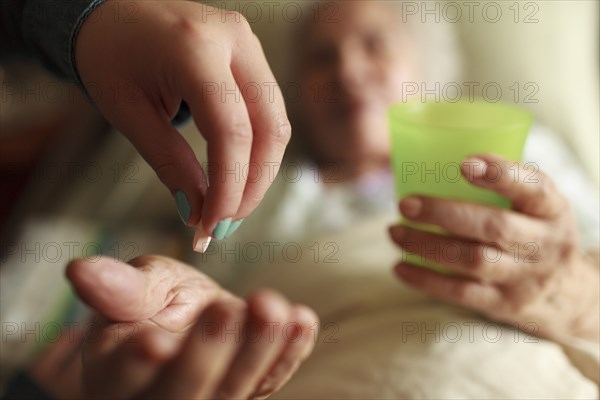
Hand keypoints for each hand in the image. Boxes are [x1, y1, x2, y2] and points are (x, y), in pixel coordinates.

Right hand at [32, 255, 317, 398]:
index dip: (140, 362)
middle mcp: (162, 399)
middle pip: (185, 391)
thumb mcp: (136, 289)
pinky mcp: (250, 392)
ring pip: (233, 391)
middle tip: (226, 308)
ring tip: (273, 309)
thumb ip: (119, 287)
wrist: (193, 318)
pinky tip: (302, 321)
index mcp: (118, 374)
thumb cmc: (157, 304)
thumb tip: (80, 268)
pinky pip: (270, 381)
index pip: (126, 376)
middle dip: (208, 352)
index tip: (155, 339)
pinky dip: (289, 353)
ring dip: (258, 350)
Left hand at [75, 1, 290, 236]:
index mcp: (195, 48)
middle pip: (270, 128)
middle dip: (254, 184)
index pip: (231, 130)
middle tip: (228, 222)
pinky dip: (258, 150)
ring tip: (231, 205)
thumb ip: (170, 163)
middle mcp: (234, 40)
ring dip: (260, 171)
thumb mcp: (129, 113)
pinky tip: (238, 175)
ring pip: (277, 122)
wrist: (110, 14)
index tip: (214, 224)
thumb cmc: (109, 57)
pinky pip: (269, 111)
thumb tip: (199, 213)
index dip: (230, 185)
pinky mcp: (252, 56)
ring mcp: (249, 44)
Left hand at [389, 153, 598, 341]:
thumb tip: (437, 157)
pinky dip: (426, 280)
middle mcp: (543, 244)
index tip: (464, 163)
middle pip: (493, 227)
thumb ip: (505, 184)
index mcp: (552, 210)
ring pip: (472, 261)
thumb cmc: (535, 232)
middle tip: (405, 204)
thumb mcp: (538, 205)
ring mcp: (524, 278)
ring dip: (426, 246)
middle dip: (443, 214)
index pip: (534, 189)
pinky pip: (461, 292)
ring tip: (395, 232)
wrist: (567, 293)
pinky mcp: (504, 304)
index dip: (501, 175)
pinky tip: (400, 268)